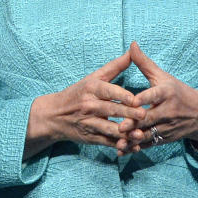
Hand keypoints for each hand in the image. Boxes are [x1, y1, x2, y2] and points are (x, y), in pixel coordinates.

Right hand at [24, 51, 146, 159]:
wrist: (54, 116)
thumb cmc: (77, 93)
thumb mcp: (93, 77)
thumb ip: (115, 66)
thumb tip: (132, 51)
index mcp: (91, 89)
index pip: (108, 91)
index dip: (121, 96)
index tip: (134, 99)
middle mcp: (89, 106)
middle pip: (111, 110)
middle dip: (128, 114)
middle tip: (144, 115)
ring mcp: (89, 123)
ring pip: (109, 129)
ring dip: (125, 133)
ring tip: (140, 134)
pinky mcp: (91, 138)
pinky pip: (107, 142)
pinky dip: (120, 145)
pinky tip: (133, 146)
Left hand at [118, 41, 197, 151]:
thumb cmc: (177, 91)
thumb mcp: (163, 76)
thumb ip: (144, 63)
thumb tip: (132, 44)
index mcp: (167, 92)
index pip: (155, 95)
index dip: (144, 99)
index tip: (133, 101)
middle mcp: (168, 110)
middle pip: (150, 118)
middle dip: (135, 123)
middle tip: (120, 126)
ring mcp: (167, 126)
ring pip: (148, 134)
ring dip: (133, 139)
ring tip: (119, 140)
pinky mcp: (164, 138)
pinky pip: (149, 145)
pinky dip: (135, 148)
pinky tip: (121, 150)